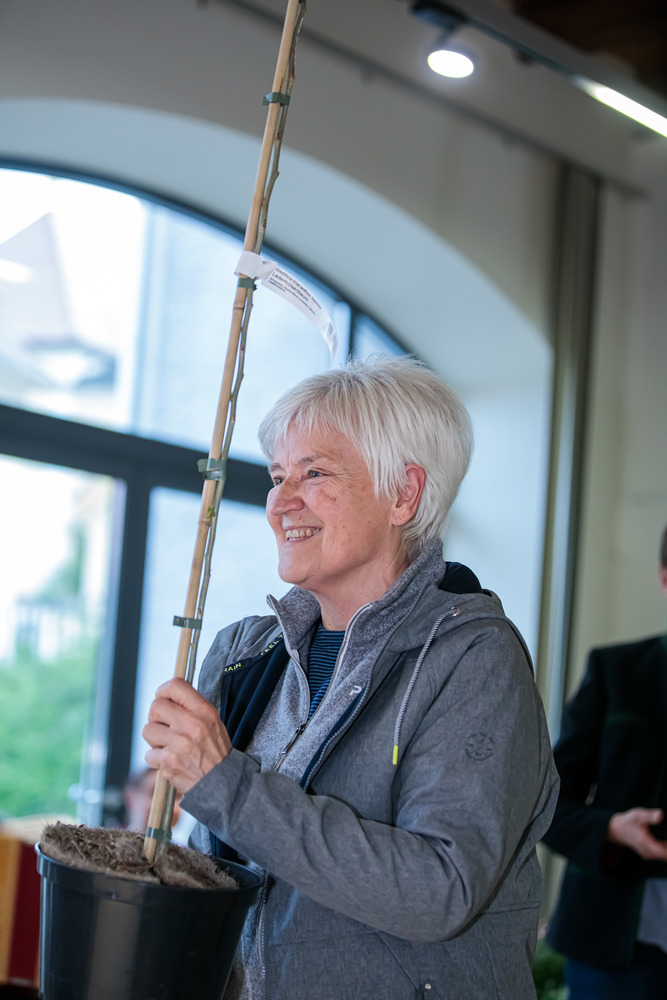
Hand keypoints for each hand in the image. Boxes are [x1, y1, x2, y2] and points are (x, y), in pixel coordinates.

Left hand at [143, 678, 231, 793]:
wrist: (222, 785)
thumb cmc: (216, 753)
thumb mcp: (213, 723)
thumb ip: (193, 708)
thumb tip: (169, 696)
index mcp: (204, 711)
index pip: (175, 686)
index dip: (163, 691)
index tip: (163, 699)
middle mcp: (191, 724)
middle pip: (155, 706)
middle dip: (156, 717)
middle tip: (165, 728)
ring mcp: (179, 743)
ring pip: (147, 730)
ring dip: (154, 739)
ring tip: (169, 746)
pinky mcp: (168, 761)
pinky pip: (149, 754)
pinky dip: (156, 759)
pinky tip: (170, 762)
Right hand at [607, 807, 666, 861]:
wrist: (618, 829)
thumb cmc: (628, 822)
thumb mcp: (638, 815)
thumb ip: (650, 815)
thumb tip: (661, 815)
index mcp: (646, 843)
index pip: (664, 853)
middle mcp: (648, 852)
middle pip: (665, 856)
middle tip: (665, 835)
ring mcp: (648, 854)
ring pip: (664, 856)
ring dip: (666, 849)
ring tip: (662, 837)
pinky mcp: (649, 854)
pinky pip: (660, 855)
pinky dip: (663, 849)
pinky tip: (662, 840)